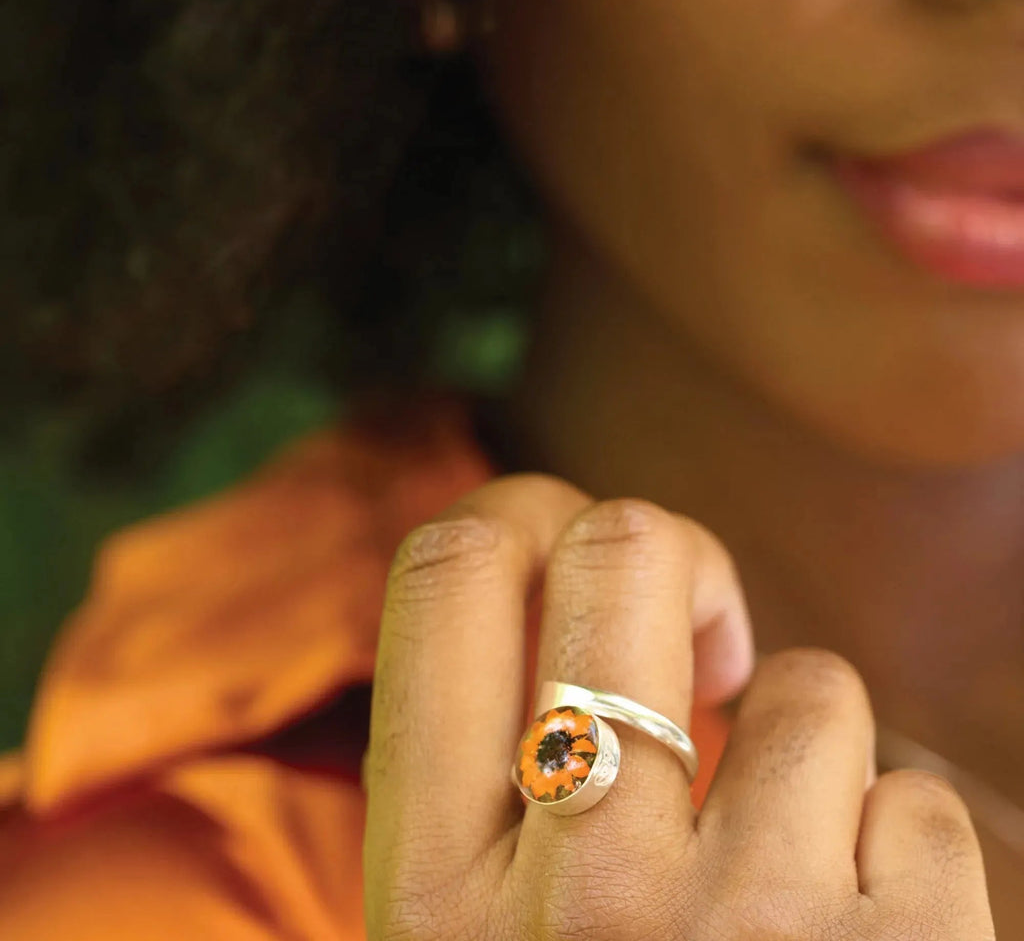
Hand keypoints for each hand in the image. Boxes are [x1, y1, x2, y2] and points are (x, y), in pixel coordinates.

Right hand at [363, 474, 994, 939]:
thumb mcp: (474, 939)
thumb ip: (490, 771)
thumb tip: (559, 577)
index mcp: (432, 885)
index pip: (446, 570)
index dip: (523, 518)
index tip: (577, 575)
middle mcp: (575, 896)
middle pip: (622, 546)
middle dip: (677, 564)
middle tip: (699, 652)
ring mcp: (748, 932)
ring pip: (803, 685)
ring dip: (799, 753)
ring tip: (776, 864)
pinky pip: (910, 794)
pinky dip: (891, 847)